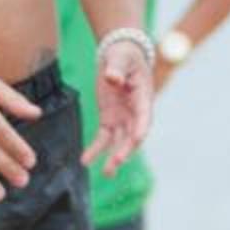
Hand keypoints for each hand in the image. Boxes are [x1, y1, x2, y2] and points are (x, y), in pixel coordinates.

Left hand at [84, 35, 154, 175]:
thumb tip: (112, 78)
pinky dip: (96, 149)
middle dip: (125, 149)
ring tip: (106, 173)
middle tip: (116, 162)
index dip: (141, 127)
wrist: (119, 55)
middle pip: (133, 134)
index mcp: (142, 96)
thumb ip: (116, 69)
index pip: (144, 115)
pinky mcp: (110, 119)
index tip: (137, 139)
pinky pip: (103, 137)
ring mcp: (123, 117)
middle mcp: (135, 111)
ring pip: (119, 141)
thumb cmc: (123, 55)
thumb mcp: (120, 58)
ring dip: (113, 157)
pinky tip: (85, 161)